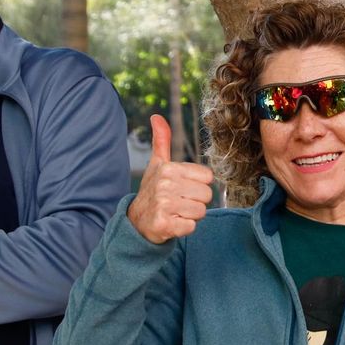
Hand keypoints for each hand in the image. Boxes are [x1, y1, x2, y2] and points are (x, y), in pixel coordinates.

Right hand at [128, 115, 214, 243]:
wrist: (136, 221)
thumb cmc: (152, 191)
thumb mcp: (157, 164)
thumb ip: (162, 141)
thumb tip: (156, 116)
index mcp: (169, 168)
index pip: (208, 177)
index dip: (199, 185)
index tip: (183, 188)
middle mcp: (165, 185)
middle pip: (207, 195)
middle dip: (197, 202)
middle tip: (180, 202)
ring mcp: (163, 205)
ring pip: (200, 212)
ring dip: (191, 216)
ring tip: (176, 212)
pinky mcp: (164, 225)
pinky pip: (191, 227)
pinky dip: (184, 228)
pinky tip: (172, 223)